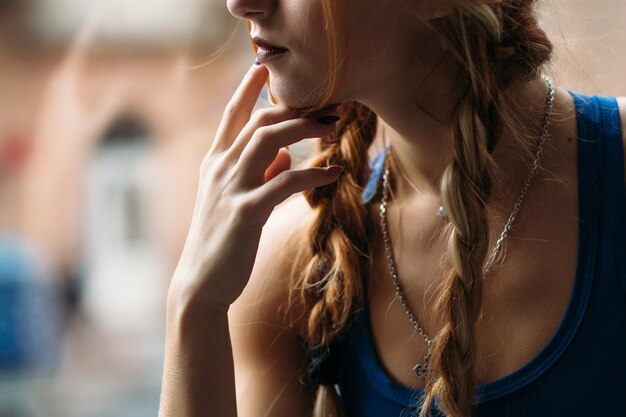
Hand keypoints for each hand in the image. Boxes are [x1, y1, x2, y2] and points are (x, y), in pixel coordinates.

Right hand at [170, 64, 342, 308]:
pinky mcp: (245, 212)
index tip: (267, 67)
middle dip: (296, 108)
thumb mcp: (237, 198)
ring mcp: (231, 188)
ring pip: (269, 141)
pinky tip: (335, 173)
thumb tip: (283, 153)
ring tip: (335, 127)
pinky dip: (312, 175)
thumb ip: (259, 172)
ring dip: (305, 129)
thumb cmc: (222, 238)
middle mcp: (220, 168)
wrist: (202, 281)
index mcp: (216, 162)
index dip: (249, 87)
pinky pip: (284, 183)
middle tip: (329, 104)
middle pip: (259, 120)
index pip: (232, 114)